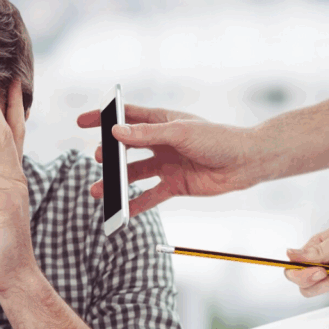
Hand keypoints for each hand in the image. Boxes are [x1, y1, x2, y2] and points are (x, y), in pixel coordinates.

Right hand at [76, 105, 259, 214]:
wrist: (246, 163)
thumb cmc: (218, 139)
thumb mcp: (180, 133)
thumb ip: (147, 134)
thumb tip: (116, 132)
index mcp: (162, 122)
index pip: (126, 117)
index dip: (104, 118)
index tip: (82, 122)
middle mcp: (161, 142)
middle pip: (127, 148)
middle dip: (109, 154)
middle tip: (99, 159)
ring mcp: (167, 164)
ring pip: (134, 174)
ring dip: (116, 182)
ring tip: (98, 191)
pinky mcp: (174, 185)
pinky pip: (150, 196)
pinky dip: (135, 204)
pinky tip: (121, 211)